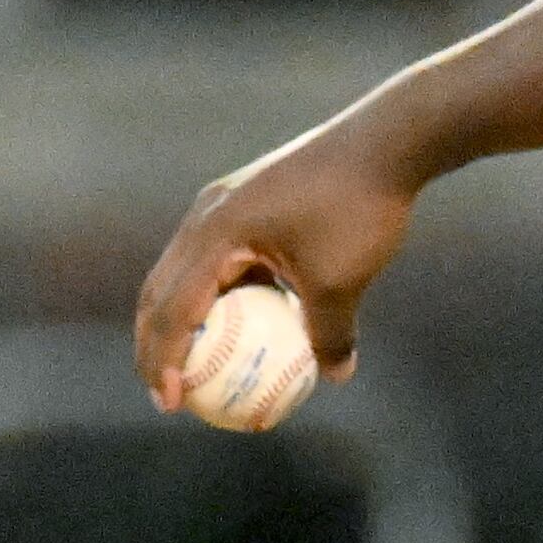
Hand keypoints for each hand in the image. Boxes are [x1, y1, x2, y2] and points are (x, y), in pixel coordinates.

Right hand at [131, 115, 419, 409]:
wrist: (387, 139)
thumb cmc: (360, 208)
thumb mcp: (344, 279)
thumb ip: (330, 333)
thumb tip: (335, 376)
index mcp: (216, 233)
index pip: (173, 309)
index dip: (163, 361)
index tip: (171, 403)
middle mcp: (207, 214)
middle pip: (161, 290)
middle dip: (154, 344)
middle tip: (166, 393)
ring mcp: (225, 202)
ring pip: (186, 271)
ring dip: (183, 317)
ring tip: (192, 365)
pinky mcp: (247, 199)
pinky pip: (220, 255)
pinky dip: (219, 292)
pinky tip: (243, 322)